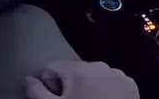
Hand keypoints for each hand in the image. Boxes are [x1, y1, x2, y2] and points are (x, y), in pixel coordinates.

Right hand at [24, 61, 138, 98]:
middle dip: (70, 88)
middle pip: (73, 72)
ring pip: (93, 78)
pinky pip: (111, 84)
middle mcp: (98, 66)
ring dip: (88, 90)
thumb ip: (36, 92)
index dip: (50, 87)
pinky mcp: (131, 87)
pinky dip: (106, 93)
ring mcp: (118, 76)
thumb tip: (27, 78)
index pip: (52, 69)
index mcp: (78, 70)